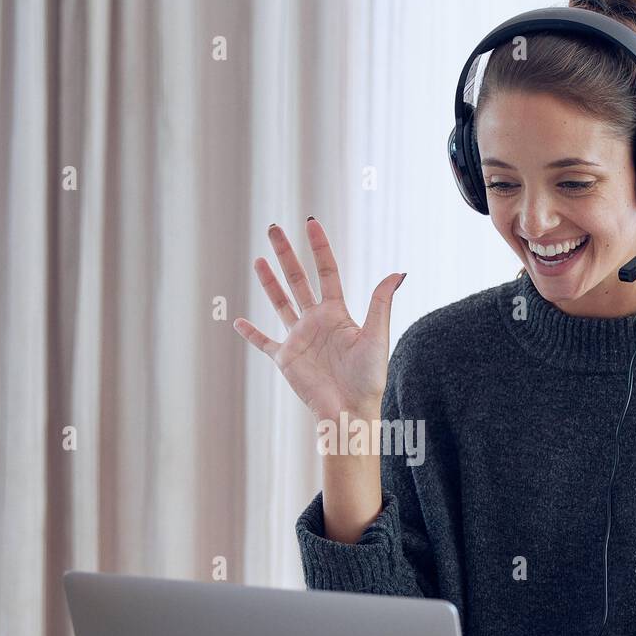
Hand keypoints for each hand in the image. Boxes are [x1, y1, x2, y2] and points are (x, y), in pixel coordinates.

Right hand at [234, 218, 404, 422]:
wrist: (350, 410)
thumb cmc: (369, 378)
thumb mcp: (377, 336)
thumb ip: (381, 303)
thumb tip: (398, 273)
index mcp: (337, 313)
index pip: (326, 272)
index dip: (319, 248)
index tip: (311, 224)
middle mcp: (316, 321)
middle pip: (297, 280)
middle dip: (285, 254)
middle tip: (273, 230)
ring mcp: (299, 338)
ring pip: (280, 303)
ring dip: (269, 283)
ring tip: (259, 260)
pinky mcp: (286, 359)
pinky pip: (264, 342)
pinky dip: (250, 333)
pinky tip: (237, 322)